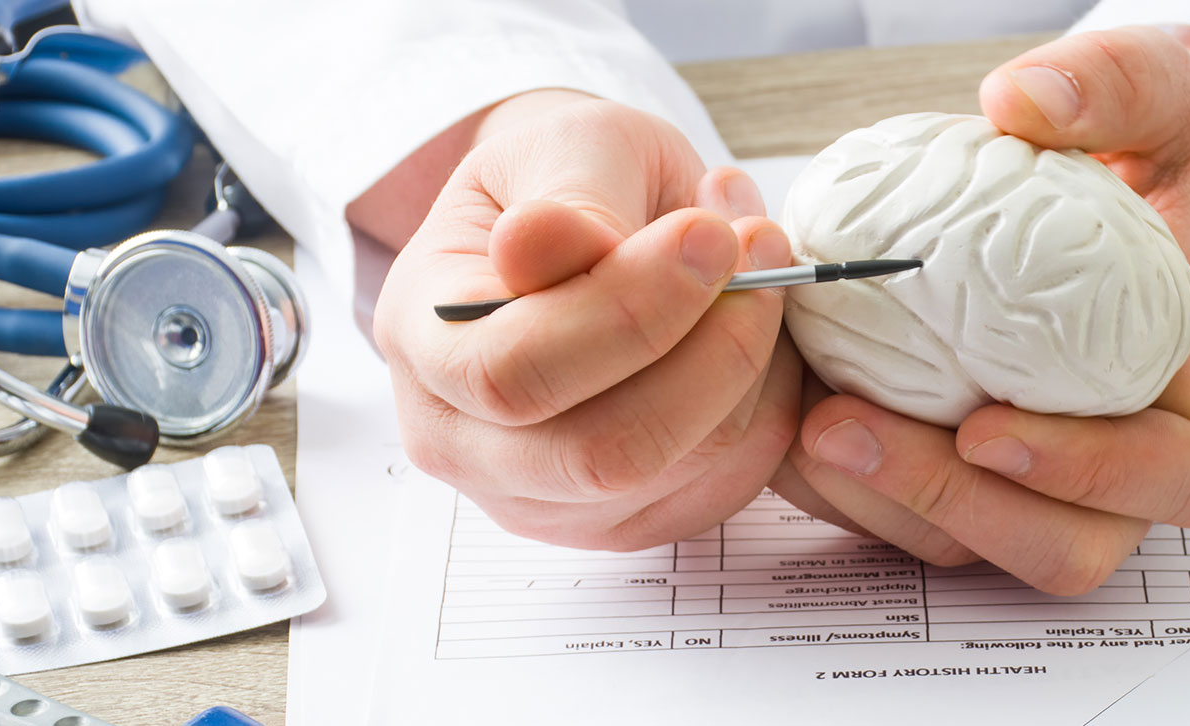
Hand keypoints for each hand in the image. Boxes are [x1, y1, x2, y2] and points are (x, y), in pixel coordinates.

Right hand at [372, 90, 802, 550]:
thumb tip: (551, 240)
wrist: (577, 225)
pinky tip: (753, 329)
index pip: (512, 373)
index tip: (709, 234)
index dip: (627, 313)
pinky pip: (726, 483)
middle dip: (711, 353)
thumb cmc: (562, 180)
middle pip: (600, 454)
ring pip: (679, 470)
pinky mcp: (625, 519)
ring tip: (763, 266)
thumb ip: (567, 193)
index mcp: (423, 340)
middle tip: (762, 250)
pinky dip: (766, 405)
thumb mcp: (561, 144)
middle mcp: (464, 443)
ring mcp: (543, 499)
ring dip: (751, 366)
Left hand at [769, 28, 1189, 594]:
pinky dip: (839, 487)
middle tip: (850, 426)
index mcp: (1189, 409)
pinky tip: (786, 414)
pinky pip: (897, 523)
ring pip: (965, 547)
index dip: (1089, 475)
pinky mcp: (955, 494)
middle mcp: (1117, 477)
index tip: (985, 429)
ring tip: (803, 419)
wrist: (1083, 202)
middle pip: (1058, 548)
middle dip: (950, 505)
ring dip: (878, 501)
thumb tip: (1025, 103)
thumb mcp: (1151, 104)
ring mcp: (1033, 496)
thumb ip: (1117, 85)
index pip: (1171, 480)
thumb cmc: (1133, 168)